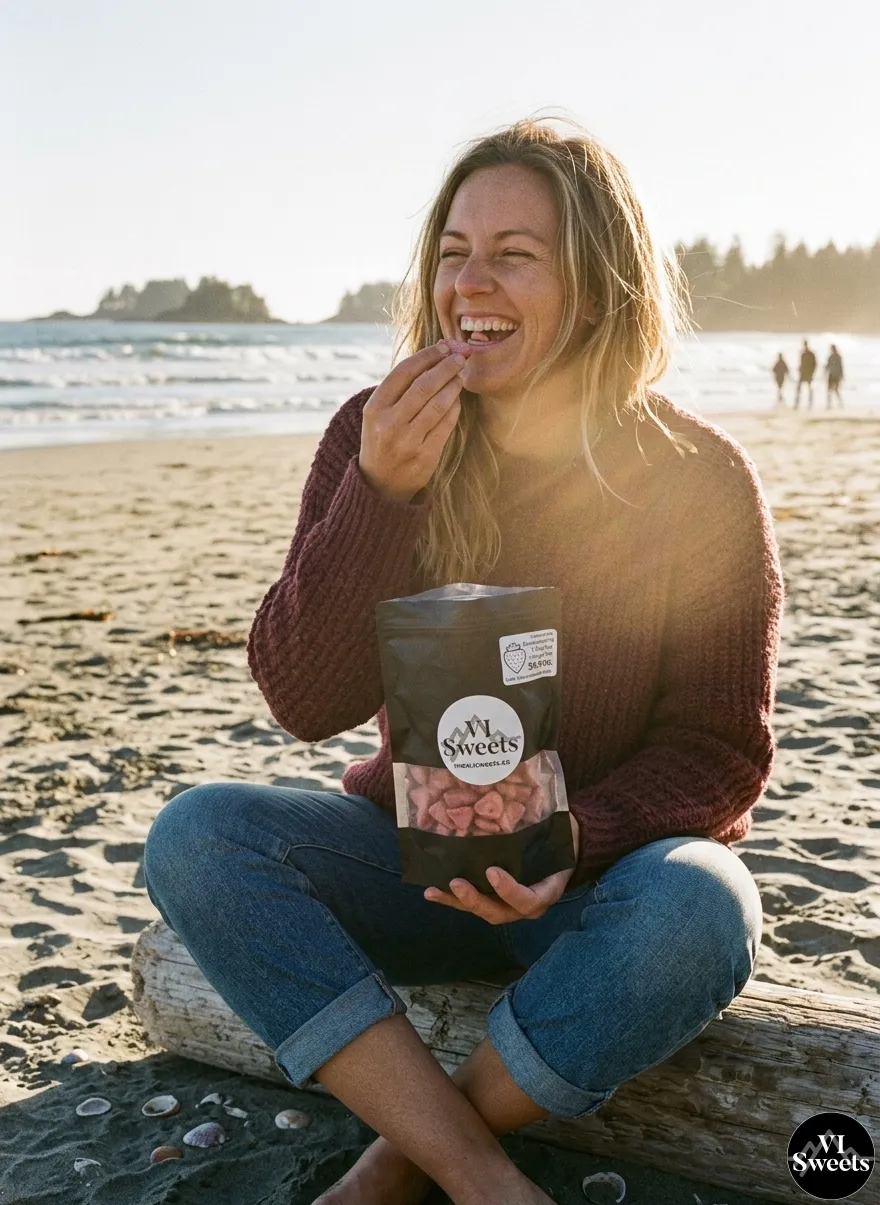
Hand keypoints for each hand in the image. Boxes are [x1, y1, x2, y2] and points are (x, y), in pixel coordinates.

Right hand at [359, 342, 470, 503]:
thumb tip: (434, 355)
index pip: (404, 372)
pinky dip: (455, 407)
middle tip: (459, 357)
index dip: (427, 356)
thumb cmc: (382, 439)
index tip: (443, 347)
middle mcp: (389, 424)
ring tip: (460, 376)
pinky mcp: (425, 456)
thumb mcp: (378, 413)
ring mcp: (408, 442)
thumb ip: (399, 388)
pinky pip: (446, 424)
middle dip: (445, 367)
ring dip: (453, 385)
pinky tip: (457, 398)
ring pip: (438, 404)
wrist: (380, 484)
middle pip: (424, 386)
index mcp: (374, 408)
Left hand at [424, 813, 579, 925]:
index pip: (529, 901)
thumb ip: (548, 827)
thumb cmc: (563, 837)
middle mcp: (526, 903)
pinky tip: (431, 890)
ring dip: (456, 901)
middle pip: (499, 912)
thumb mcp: (563, 834)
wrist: (567, 845)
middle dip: (475, 900)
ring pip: (481, 909)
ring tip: (434, 890)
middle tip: (456, 883)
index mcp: (547, 891)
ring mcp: (508, 903)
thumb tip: (529, 795)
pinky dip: (452, 897)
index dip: (509, 891)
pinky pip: (474, 901)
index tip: (492, 871)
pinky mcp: (494, 897)